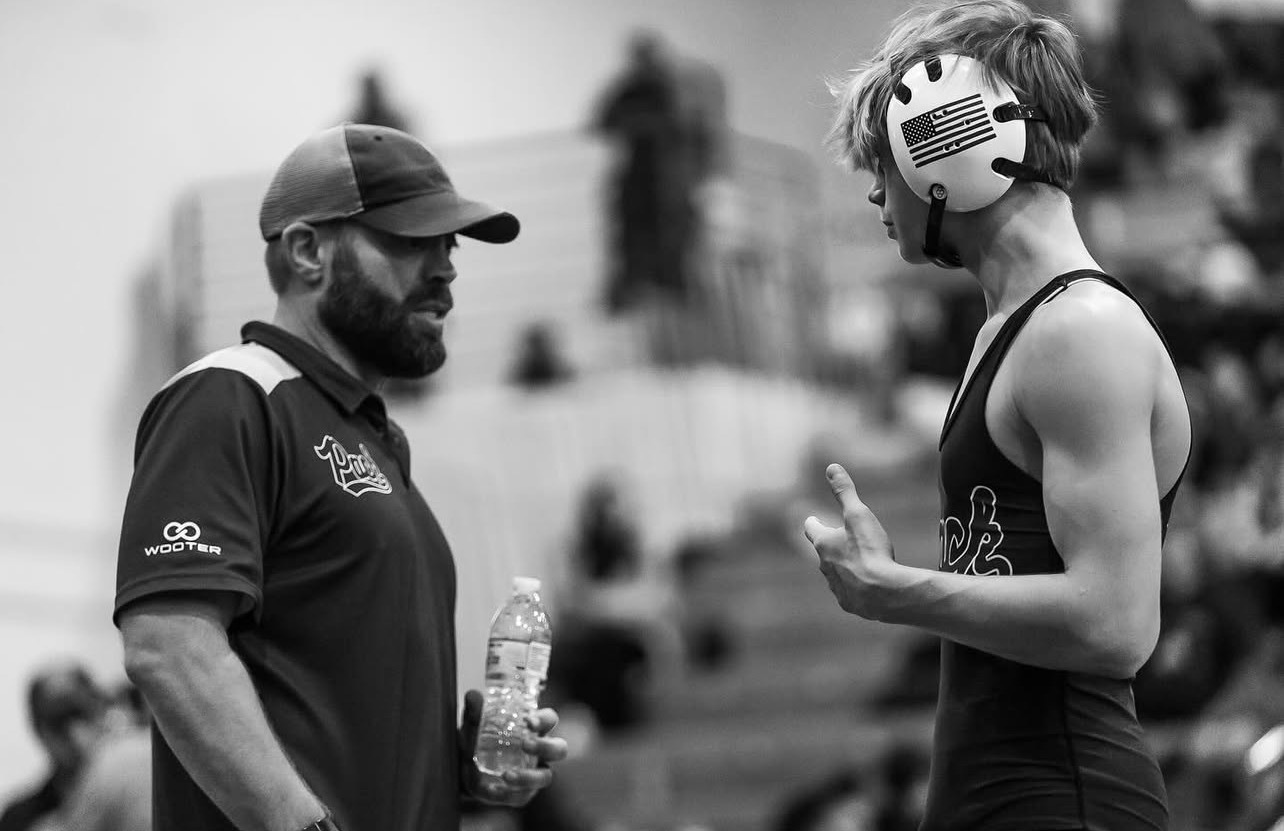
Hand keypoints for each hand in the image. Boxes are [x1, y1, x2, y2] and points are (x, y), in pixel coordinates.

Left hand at [460, 689, 568, 806]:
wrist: (459, 771)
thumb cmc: (475, 742)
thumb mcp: (472, 727)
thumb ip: (474, 713)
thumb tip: (473, 695)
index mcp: (533, 729)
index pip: (550, 720)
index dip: (545, 719)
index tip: (529, 721)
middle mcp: (540, 752)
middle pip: (559, 749)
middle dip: (545, 746)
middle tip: (525, 744)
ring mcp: (534, 774)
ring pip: (546, 777)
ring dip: (528, 777)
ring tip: (506, 775)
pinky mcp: (522, 794)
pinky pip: (522, 797)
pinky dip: (506, 794)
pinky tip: (491, 789)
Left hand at [802, 464, 900, 619]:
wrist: (884, 594)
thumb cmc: (870, 551)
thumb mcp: (859, 514)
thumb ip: (845, 492)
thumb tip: (831, 467)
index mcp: (824, 544)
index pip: (812, 529)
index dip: (813, 523)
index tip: (813, 519)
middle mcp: (825, 567)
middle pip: (823, 553)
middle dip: (828, 546)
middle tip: (835, 540)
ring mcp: (836, 587)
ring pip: (835, 574)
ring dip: (841, 568)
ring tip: (853, 564)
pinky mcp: (849, 603)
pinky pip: (849, 593)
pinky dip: (854, 587)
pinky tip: (864, 587)